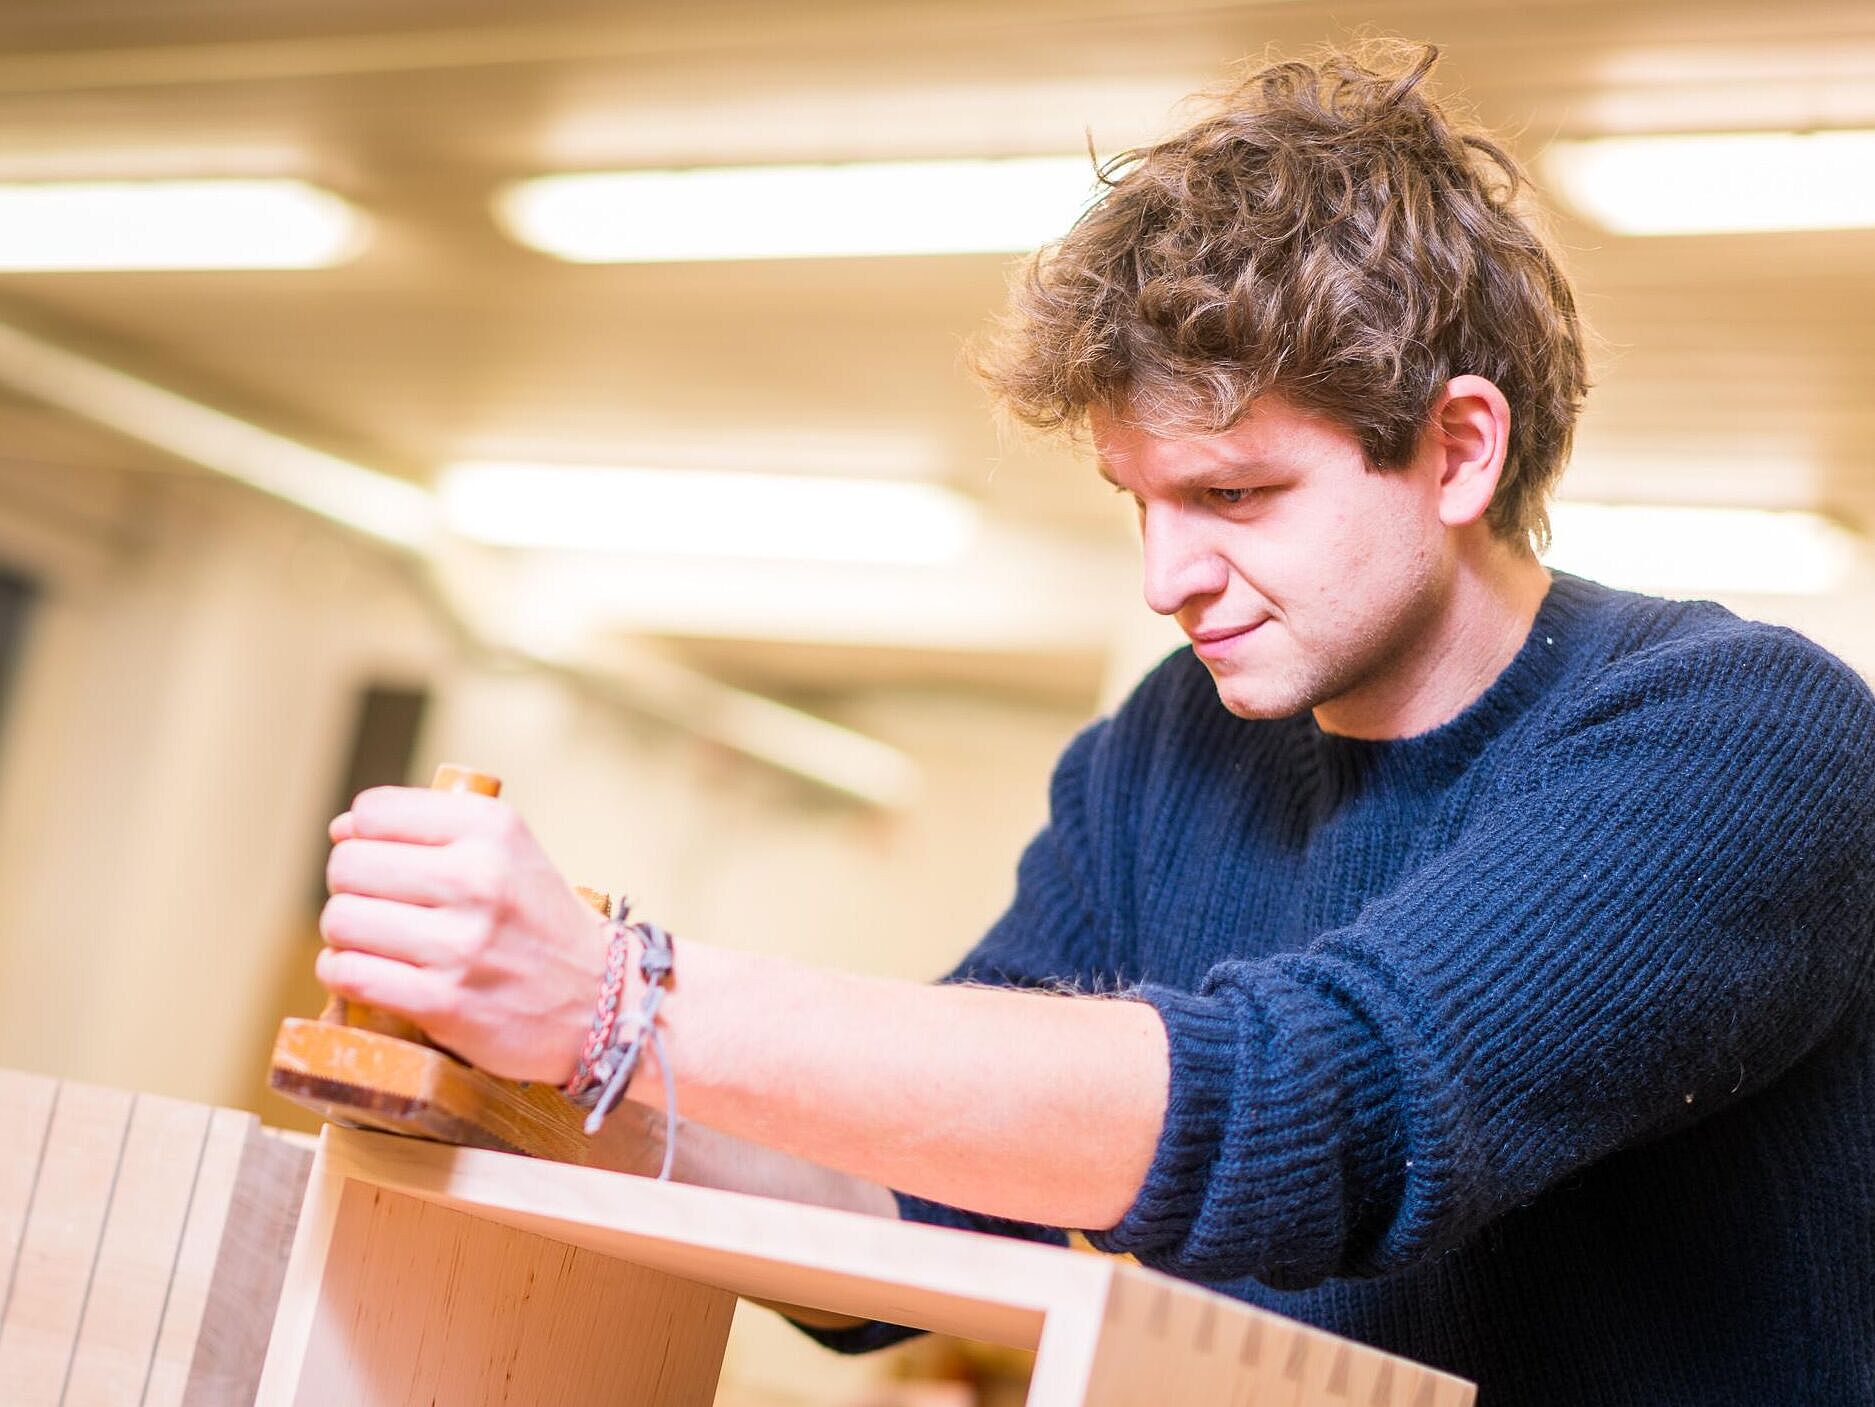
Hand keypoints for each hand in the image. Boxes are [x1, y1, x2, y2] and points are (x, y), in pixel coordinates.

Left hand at [318, 786, 608, 1083]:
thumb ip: (431, 829)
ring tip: (378, 941)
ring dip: (346, 935)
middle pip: (348, 866)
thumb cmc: (539, 922)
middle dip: (351, 887)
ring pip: (340, 920)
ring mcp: (461, 943)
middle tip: (380, 906)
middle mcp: (478, 878)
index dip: (362, 837)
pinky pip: (349, 973)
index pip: (372, 813)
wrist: (600, 1003)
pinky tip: (367, 971)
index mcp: (492, 829)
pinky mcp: (444, 1002)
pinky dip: (342, 972)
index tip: (384, 860)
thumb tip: (339, 830)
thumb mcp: (509, 850)